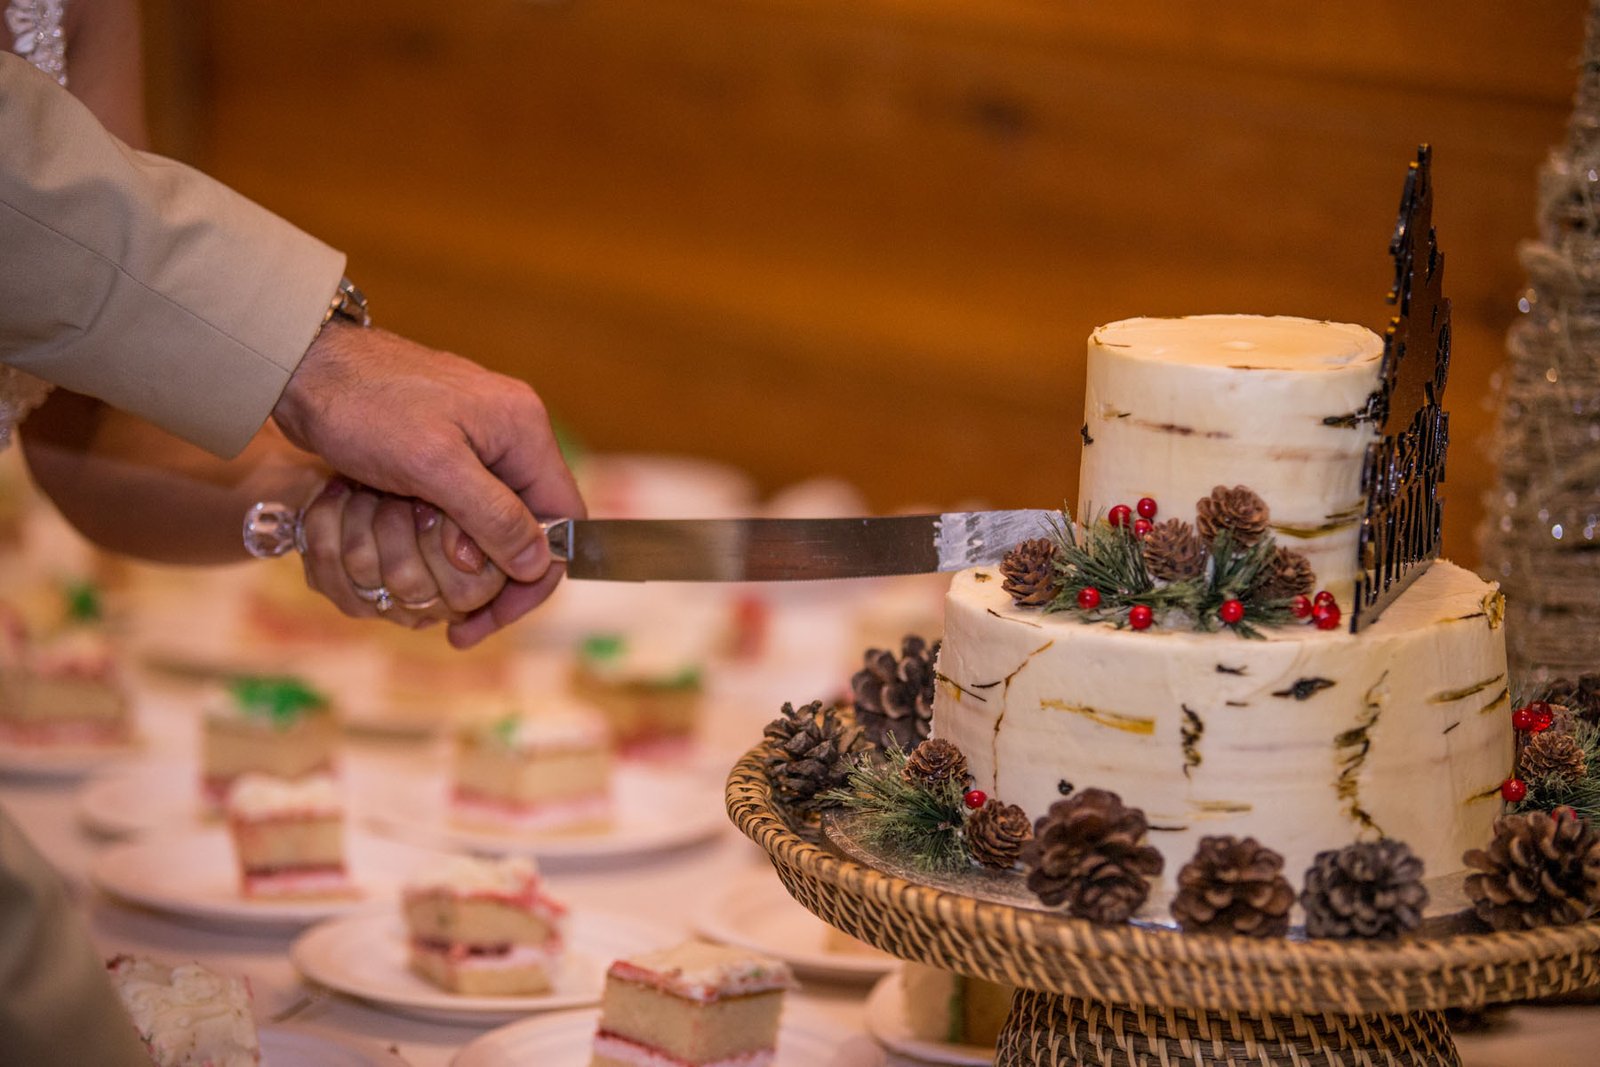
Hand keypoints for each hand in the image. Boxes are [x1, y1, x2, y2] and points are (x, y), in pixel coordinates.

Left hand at [272, 323, 585, 645]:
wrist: (303, 363)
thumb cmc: (367, 406)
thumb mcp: (432, 467)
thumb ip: (492, 515)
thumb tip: (537, 565)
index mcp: (524, 431)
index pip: (563, 521)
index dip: (536, 576)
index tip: (491, 617)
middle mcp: (512, 434)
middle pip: (530, 526)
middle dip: (496, 577)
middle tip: (458, 623)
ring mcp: (479, 439)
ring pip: (494, 521)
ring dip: (468, 563)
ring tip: (434, 599)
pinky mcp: (445, 446)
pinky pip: (464, 506)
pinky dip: (447, 540)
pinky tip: (421, 562)